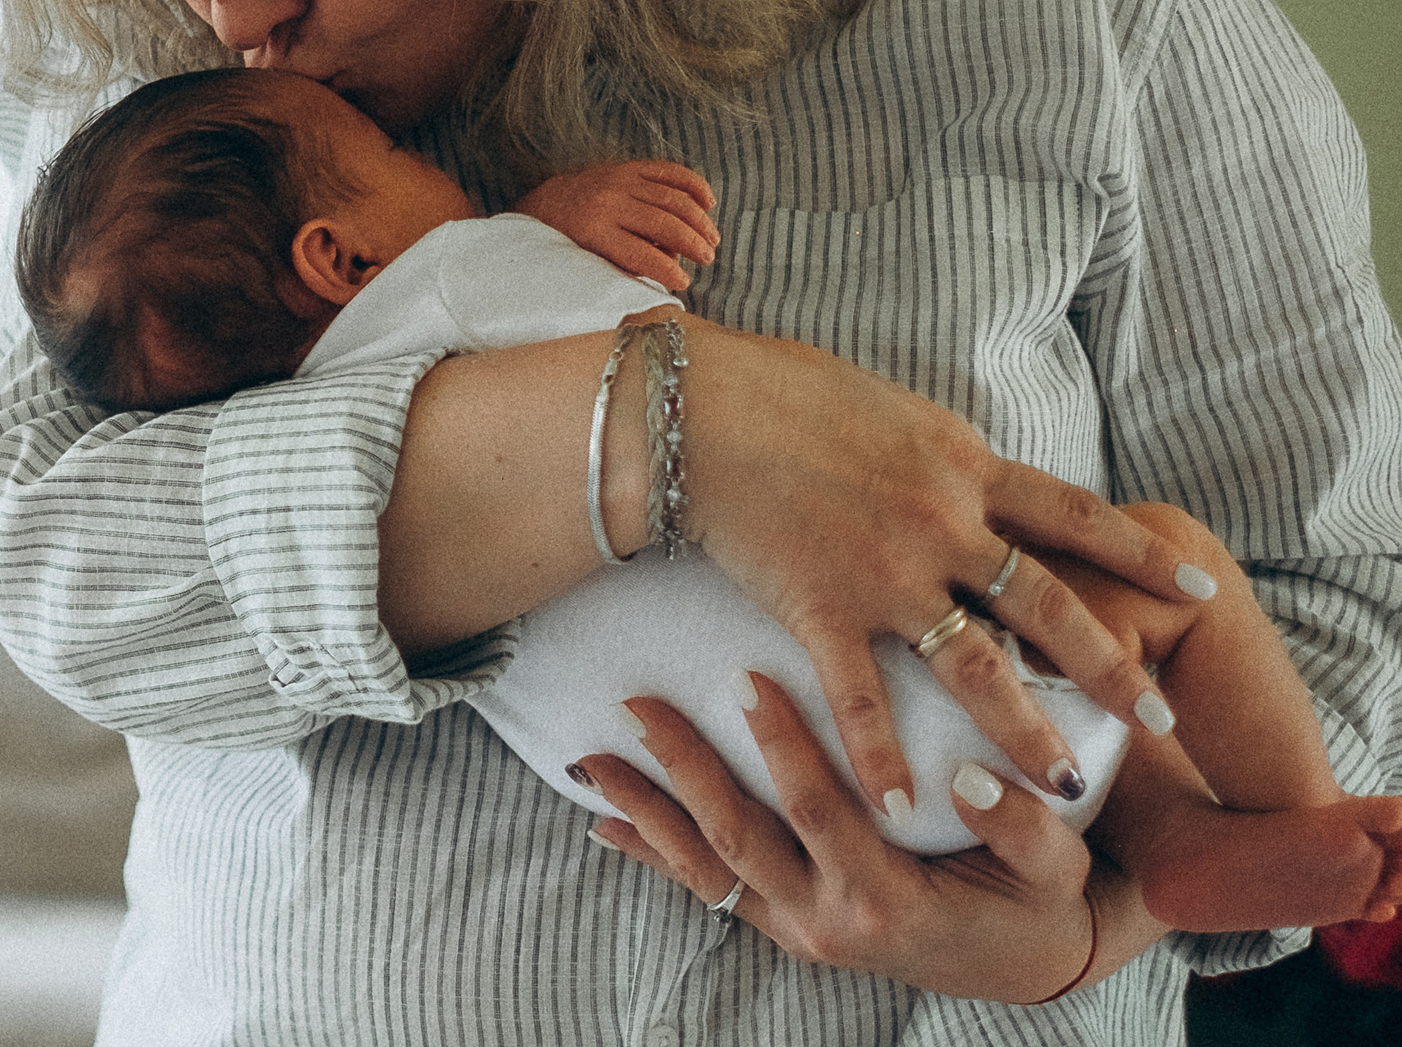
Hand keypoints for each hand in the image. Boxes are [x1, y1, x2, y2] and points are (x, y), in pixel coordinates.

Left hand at [514, 160, 717, 290]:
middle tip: (707, 259)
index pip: (640, 254)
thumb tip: (672, 264)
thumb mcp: (590, 259)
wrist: (550, 203)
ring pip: (672, 198)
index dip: (666, 270)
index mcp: (594, 232)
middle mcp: (608, 203)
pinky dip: (693, 184)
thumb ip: (628, 264)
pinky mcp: (629, 167)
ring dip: (699, 221)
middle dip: (692, 244)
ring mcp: (620, 181)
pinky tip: (708, 202)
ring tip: (712, 241)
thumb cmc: (572, 242)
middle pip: (662, 224)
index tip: (683, 282)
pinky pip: (669, 171)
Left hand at [580, 675, 1163, 1001]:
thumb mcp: (1053, 868)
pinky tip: (605, 823)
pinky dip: (654, 854)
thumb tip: (968, 778)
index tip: (751, 679)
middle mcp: (828, 921)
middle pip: (737, 839)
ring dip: (646, 814)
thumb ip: (1020, 826)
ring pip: (704, 870)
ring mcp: (797, 927)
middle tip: (639, 705)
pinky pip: (705, 888)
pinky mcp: (782, 923)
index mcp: (888, 900)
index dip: (784, 749)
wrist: (1023, 966)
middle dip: (683, 770)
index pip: (819, 813)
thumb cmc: (1037, 900)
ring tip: (590, 762)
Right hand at [668, 319, 1208, 810]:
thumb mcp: (885, 406)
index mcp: (964, 464)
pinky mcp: (823, 608)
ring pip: (978, 667)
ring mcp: (887, 573)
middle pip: (1050, 606)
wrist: (699, 411)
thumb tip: (961, 466)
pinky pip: (863, 698)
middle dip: (1110, 666)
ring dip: (1025, 731)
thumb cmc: (778, 389)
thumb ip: (934, 451)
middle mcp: (943, 523)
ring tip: (1064, 788)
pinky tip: (902, 807)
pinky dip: (881, 757)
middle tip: (1156, 717)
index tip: (1199, 585)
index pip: (1076, 516)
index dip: (1141, 553)